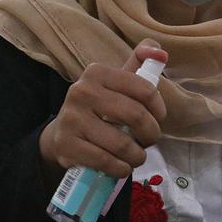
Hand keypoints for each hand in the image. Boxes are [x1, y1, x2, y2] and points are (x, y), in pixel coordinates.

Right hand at [39, 39, 167, 180]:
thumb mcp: (116, 84)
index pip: (145, 88)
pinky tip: (121, 166)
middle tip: (148, 140)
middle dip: (151, 134)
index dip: (159, 109)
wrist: (61, 135)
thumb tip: (160, 52)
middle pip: (136, 116)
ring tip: (135, 156)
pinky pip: (106, 161)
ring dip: (137, 156)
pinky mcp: (66, 145)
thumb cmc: (99, 108)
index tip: (157, 118)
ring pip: (122, 144)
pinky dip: (121, 168)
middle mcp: (81, 91)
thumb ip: (140, 64)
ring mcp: (71, 119)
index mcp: (97, 72)